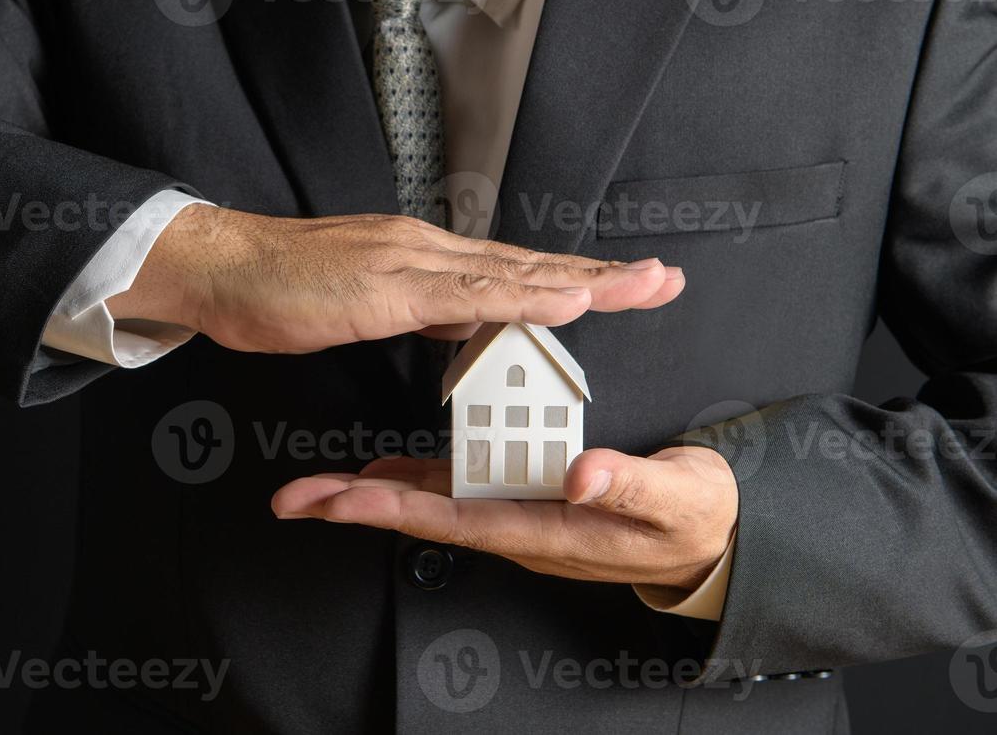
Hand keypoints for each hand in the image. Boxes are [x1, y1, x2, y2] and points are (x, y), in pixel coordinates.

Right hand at [107, 205, 684, 353]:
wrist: (219, 267)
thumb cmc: (279, 287)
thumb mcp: (363, 302)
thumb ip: (419, 310)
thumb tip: (464, 326)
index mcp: (423, 259)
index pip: (513, 272)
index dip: (573, 279)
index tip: (627, 283)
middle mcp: (426, 251)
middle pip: (529, 267)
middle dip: (602, 276)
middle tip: (666, 278)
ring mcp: (409, 264)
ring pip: (512, 275)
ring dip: (582, 282)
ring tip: (640, 286)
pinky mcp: (386, 288)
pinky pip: (466, 296)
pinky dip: (523, 300)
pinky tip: (565, 302)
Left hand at [270, 446, 737, 591]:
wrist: (711, 535)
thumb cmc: (695, 518)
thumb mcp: (676, 498)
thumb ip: (628, 484)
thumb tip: (578, 473)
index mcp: (546, 527)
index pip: (454, 519)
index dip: (393, 509)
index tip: (340, 500)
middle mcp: (518, 524)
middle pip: (422, 514)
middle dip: (356, 505)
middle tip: (295, 496)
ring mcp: (516, 511)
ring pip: (430, 503)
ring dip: (372, 494)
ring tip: (316, 486)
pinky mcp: (521, 494)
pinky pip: (456, 489)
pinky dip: (413, 480)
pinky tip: (382, 472)